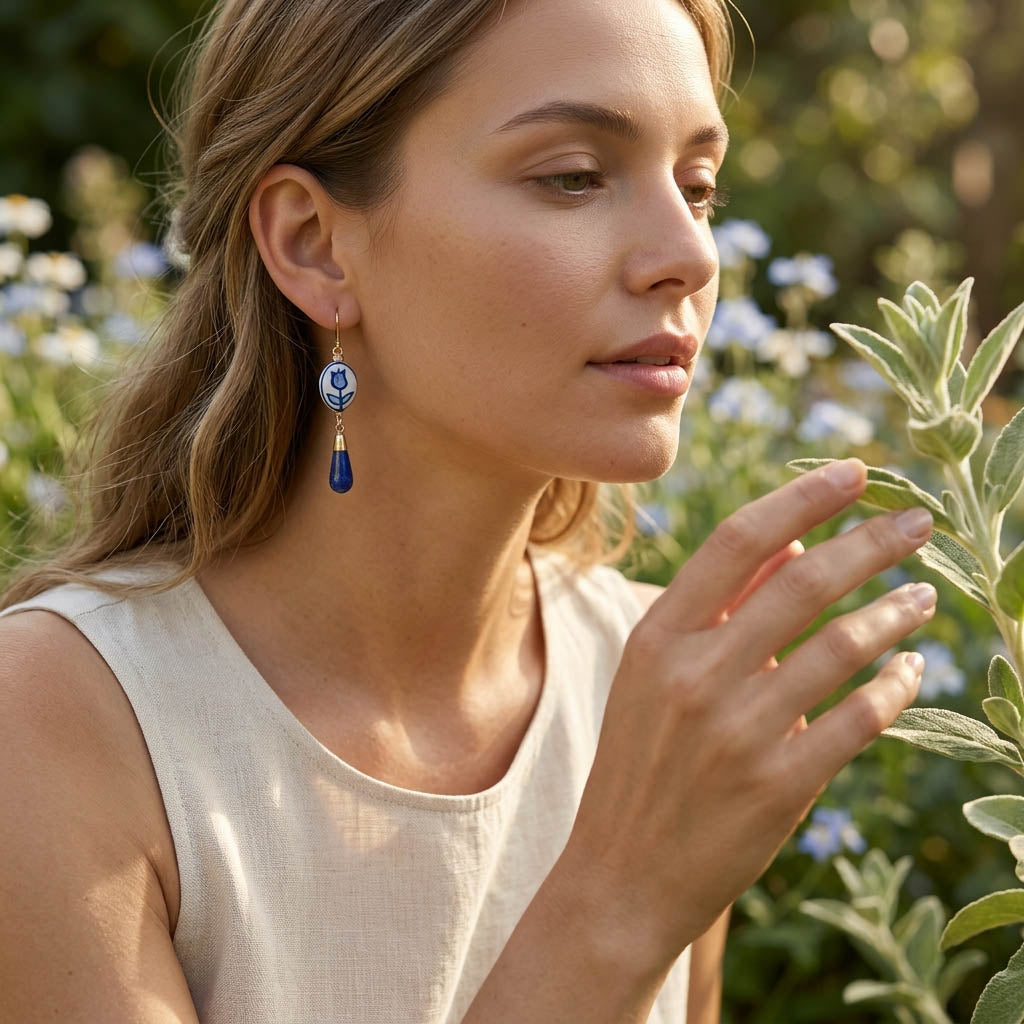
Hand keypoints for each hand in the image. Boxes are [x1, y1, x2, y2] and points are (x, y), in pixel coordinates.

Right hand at [558, 459, 934, 971]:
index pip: (737, 541)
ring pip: (841, 646)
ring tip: (927, 596)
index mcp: (658, 637)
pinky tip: (915, 669)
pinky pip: (859, 719)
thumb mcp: (655, 674)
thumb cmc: (642, 764)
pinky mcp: (778, 786)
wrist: (622, 875)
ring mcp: (737, 732)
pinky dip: (896, 686)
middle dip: (870, 541)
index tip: (855, 473)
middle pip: (801, 581)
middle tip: (919, 520)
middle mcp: (695, 675)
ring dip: (894, 612)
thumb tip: (795, 541)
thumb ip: (720, 605)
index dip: (801, 498)